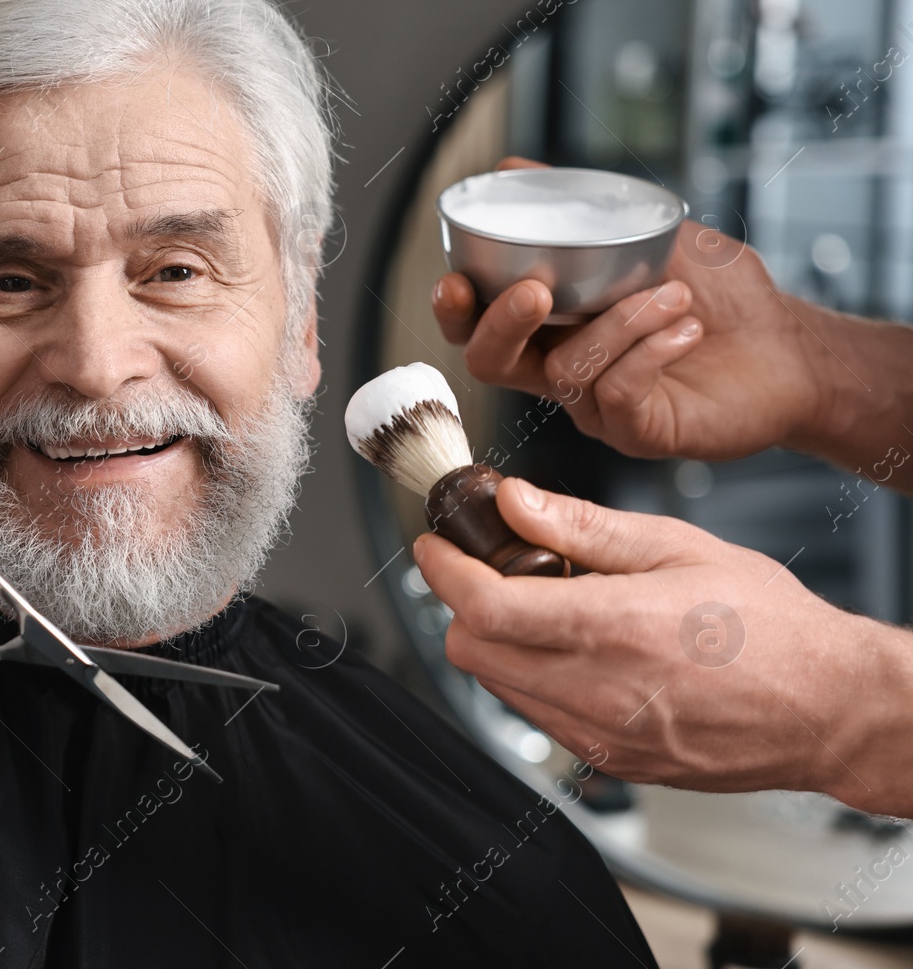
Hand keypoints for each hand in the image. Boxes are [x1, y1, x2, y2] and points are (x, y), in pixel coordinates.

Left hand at [415, 478, 912, 816]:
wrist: (828, 709)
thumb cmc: (769, 625)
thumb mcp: (677, 547)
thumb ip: (581, 527)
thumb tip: (513, 501)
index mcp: (614, 628)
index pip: (484, 608)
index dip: (444, 572)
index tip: (435, 546)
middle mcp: (599, 692)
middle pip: (473, 651)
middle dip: (465, 606)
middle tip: (494, 570)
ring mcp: (602, 737)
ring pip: (497, 687)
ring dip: (498, 642)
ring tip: (548, 607)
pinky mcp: (610, 762)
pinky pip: (538, 715)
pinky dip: (533, 677)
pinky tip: (578, 649)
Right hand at [432, 156, 828, 460]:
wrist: (789, 346)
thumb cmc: (722, 296)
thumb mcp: (650, 234)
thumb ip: (582, 208)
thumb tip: (514, 167)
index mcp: (552, 325)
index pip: (477, 324)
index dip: (454, 309)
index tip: (456, 280)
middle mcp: (562, 367)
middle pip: (491, 361)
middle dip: (501, 324)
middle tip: (537, 290)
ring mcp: (595, 405)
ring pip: (566, 368)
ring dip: (619, 322)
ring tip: (675, 293)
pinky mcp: (635, 430)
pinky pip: (617, 393)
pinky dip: (648, 351)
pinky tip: (686, 327)